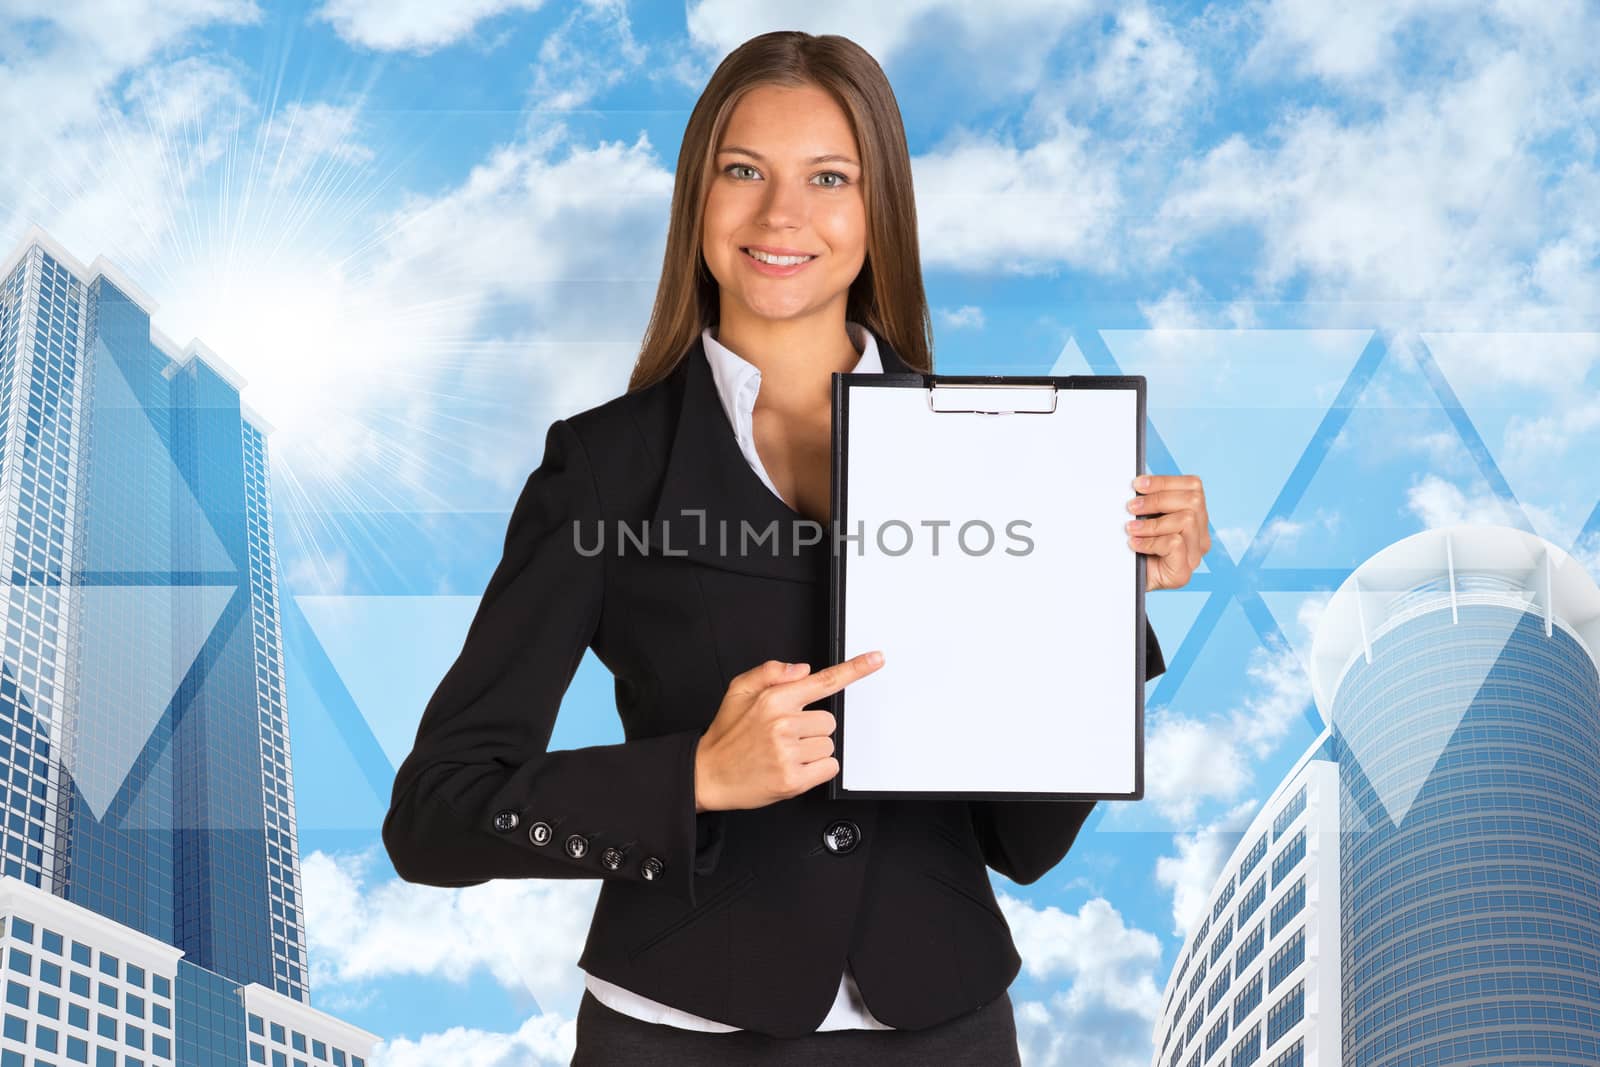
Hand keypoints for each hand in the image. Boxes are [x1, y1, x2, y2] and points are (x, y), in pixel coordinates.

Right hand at [693, 652, 884, 812]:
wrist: (707, 774)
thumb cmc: (726, 735)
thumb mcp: (738, 690)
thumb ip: (770, 672)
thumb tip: (803, 669)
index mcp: (773, 699)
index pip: (822, 681)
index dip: (854, 670)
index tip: (876, 659)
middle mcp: (782, 723)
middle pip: (829, 721)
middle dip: (812, 729)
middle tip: (785, 737)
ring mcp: (788, 752)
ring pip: (828, 745)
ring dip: (812, 751)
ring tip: (783, 753)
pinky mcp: (793, 779)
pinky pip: (829, 768)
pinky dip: (816, 770)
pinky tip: (792, 768)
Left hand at [1126, 474, 1208, 590]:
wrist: (1124, 584)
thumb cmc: (1135, 549)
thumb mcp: (1143, 518)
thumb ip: (1149, 501)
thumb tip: (1137, 484)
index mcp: (1195, 517)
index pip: (1193, 486)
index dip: (1165, 481)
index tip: (1137, 484)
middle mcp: (1200, 536)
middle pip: (1194, 500)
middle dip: (1157, 499)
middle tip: (1131, 507)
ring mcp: (1194, 555)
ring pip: (1187, 520)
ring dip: (1153, 523)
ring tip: (1131, 529)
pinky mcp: (1183, 572)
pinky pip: (1175, 543)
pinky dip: (1151, 541)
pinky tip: (1135, 545)